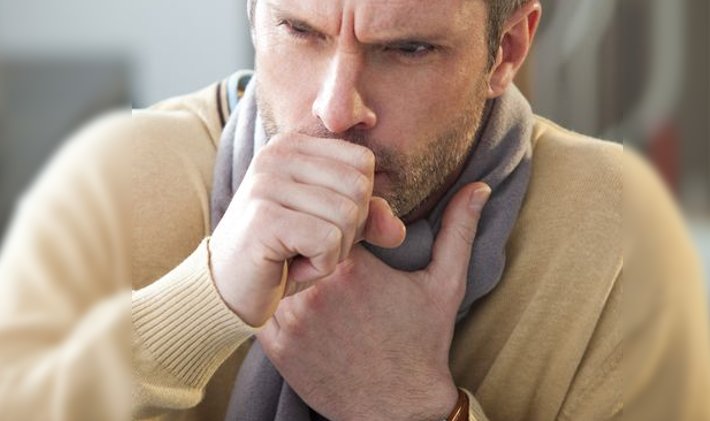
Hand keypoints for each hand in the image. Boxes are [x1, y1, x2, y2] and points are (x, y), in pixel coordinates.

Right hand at [209, 133, 405, 326]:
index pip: (363, 162)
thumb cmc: (281, 255)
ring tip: (297, 256)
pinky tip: (288, 267)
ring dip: (332, 253)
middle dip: (348, 231)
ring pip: (347, 216)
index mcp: (294, 146)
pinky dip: (318, 267)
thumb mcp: (332, 231)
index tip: (319, 224)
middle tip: (309, 246)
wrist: (226, 291)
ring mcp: (267, 183)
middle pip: (359, 188)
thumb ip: (368, 219)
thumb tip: (398, 230)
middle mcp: (277, 154)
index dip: (358, 205)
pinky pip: (328, 242)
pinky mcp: (264, 218)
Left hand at [257, 182, 490, 419]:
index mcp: (354, 267)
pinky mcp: (276, 345)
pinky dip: (276, 297)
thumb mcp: (445, 283)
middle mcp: (316, 289)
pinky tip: (300, 302)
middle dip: (315, 241)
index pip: (331, 216)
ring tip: (312, 274)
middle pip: (301, 239)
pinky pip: (263, 303)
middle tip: (330, 252)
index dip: (341, 221)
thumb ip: (458, 229)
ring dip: (292, 266)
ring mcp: (291, 318)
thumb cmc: (422, 343)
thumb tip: (479, 186)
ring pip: (277, 268)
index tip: (355, 236)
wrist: (398, 408)